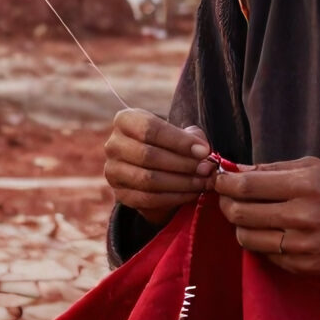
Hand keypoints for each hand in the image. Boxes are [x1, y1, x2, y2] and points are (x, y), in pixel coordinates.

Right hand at [103, 109, 218, 225]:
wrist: (152, 166)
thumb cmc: (167, 144)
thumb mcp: (178, 132)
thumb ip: (192, 137)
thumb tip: (202, 151)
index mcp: (125, 120)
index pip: (150, 129)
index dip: (179, 141)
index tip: (204, 150)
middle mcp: (113, 145)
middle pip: (148, 155)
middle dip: (182, 163)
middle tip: (206, 169)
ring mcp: (113, 171)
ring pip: (148, 179)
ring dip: (181, 182)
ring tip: (203, 182)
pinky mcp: (120, 193)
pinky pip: (148, 199)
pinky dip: (173, 197)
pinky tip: (192, 193)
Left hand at [211, 156, 319, 278]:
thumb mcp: (317, 168)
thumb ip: (274, 169)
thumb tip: (237, 170)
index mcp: (305, 185)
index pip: (246, 186)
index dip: (224, 183)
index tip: (219, 180)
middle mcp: (301, 216)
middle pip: (240, 213)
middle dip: (226, 204)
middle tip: (228, 198)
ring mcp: (301, 245)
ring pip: (246, 238)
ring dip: (239, 226)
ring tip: (248, 216)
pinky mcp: (302, 266)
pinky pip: (264, 255)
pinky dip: (260, 243)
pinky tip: (271, 232)